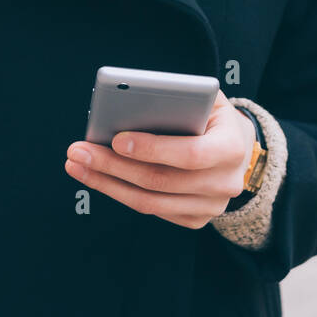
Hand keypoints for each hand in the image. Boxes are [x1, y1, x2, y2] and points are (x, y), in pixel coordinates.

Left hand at [64, 90, 257, 228]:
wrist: (238, 147)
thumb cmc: (211, 115)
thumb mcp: (204, 97)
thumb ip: (178, 98)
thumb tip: (127, 102)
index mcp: (232, 148)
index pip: (190, 154)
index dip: (152, 149)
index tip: (115, 140)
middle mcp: (225, 183)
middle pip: (160, 181)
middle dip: (113, 166)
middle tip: (78, 151)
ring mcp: (211, 207)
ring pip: (149, 203)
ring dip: (107, 184)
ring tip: (77, 165)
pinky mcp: (195, 219)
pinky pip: (151, 210)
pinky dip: (119, 193)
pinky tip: (97, 177)